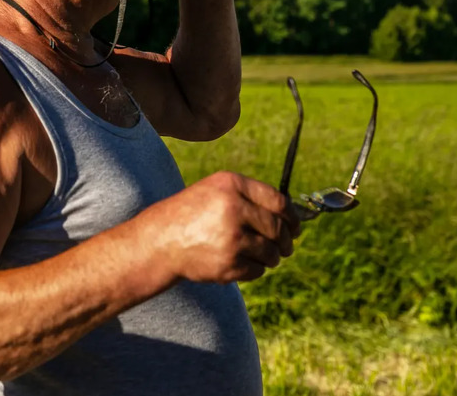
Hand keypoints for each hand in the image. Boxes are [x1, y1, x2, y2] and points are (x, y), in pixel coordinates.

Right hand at [142, 171, 300, 283]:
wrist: (161, 242)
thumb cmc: (192, 214)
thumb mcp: (216, 191)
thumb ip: (250, 197)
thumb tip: (292, 214)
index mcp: (231, 185)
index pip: (278, 202)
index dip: (293, 218)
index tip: (296, 228)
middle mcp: (233, 208)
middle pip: (278, 229)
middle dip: (286, 242)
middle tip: (284, 248)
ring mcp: (232, 238)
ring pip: (271, 253)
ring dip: (270, 258)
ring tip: (257, 256)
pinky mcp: (228, 264)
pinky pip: (257, 270)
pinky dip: (253, 270)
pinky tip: (237, 263)